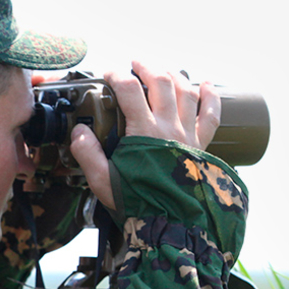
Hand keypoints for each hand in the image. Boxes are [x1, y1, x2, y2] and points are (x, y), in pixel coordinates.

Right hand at [68, 61, 221, 209]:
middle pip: (161, 83)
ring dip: (174, 76)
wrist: (173, 224)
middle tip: (135, 64)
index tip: (107, 74)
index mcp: (143, 132)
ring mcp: (188, 134)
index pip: (129, 91)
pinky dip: (210, 97)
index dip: (116, 76)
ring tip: (163, 70)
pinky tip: (207, 85)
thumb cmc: (137, 203)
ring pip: (186, 92)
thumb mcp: (103, 181)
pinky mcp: (201, 145)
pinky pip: (211, 115)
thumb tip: (77, 131)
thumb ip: (88, 154)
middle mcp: (168, 127)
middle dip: (147, 68)